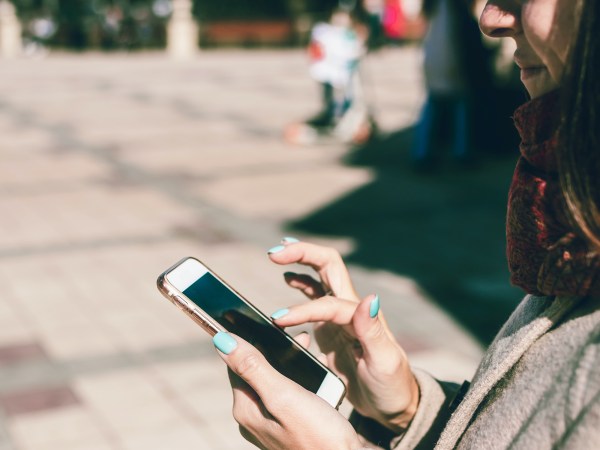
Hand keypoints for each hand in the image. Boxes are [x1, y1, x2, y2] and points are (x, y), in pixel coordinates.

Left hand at [213, 331, 362, 449]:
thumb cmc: (319, 435)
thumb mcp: (283, 395)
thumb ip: (253, 367)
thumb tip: (221, 340)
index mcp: (246, 409)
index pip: (235, 364)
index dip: (246, 339)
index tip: (257, 320)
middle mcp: (254, 418)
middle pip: (255, 371)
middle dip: (273, 349)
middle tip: (296, 335)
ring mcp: (271, 425)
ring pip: (274, 381)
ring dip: (289, 363)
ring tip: (309, 347)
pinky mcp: (289, 427)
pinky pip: (288, 395)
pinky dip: (300, 379)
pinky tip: (316, 375)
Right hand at [268, 240, 418, 431]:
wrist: (393, 403)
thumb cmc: (391, 386)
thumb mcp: (384, 363)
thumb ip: (373, 332)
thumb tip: (370, 298)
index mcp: (361, 317)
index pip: (328, 303)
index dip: (302, 309)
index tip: (278, 321)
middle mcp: (351, 309)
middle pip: (327, 265)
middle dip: (302, 253)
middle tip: (274, 253)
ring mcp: (341, 315)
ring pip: (320, 276)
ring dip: (300, 261)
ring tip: (275, 256)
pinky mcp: (332, 326)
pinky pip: (315, 296)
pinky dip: (301, 282)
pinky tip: (288, 278)